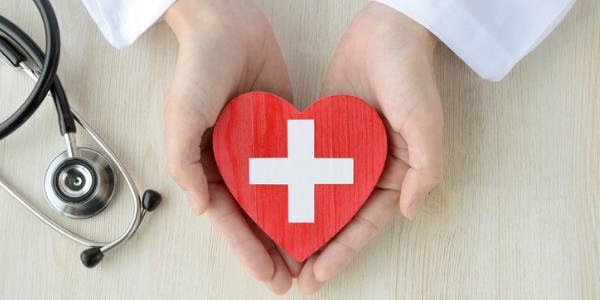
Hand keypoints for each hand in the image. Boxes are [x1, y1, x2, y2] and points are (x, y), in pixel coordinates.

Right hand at [163, 0, 299, 293]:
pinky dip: (306, 190)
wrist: (227, 24)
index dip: (246, 249)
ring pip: (278, 197)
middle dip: (271, 248)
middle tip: (292, 278)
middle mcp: (234, 161)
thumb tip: (199, 208)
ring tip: (310, 256)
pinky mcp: (284, 130)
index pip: (227, 218)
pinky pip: (297, 165)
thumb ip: (184, 164)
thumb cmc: (198, 67)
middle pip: (254, 215)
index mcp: (206, 164)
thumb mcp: (181, 116)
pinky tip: (323, 210)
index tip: (268, 275)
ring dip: (291, 227)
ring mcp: (260, 148)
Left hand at [297, 2, 442, 292]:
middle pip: (342, 217)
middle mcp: (369, 167)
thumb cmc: (411, 75)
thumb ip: (424, 170)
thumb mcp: (426, 123)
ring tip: (279, 252)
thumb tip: (409, 214)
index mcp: (396, 172)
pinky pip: (307, 166)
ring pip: (322, 197)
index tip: (320, 275)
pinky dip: (293, 188)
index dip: (344, 251)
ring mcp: (346, 151)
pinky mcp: (325, 132)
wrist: (386, 31)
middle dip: (321, 249)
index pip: (367, 222)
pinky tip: (272, 206)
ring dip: (304, 225)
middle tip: (296, 278)